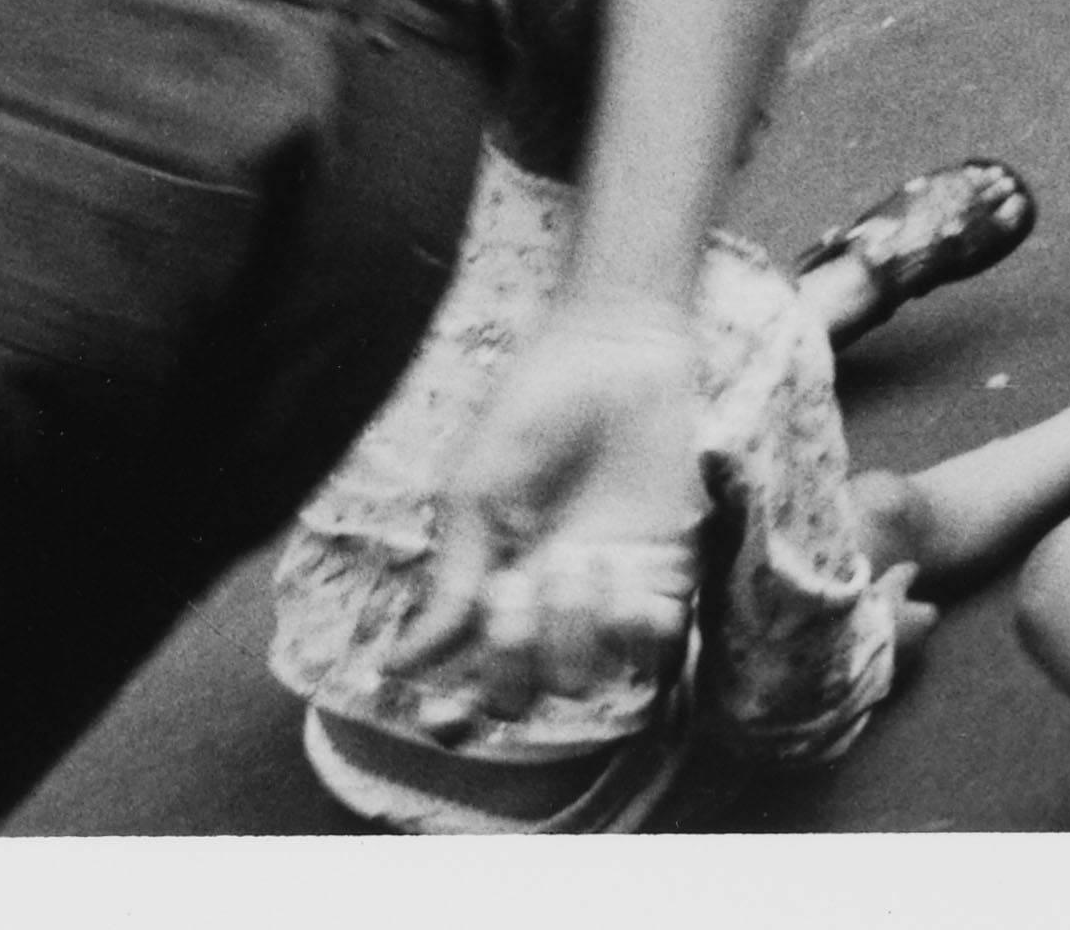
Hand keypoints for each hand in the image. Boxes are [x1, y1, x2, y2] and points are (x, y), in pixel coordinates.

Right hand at [385, 292, 706, 715]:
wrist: (612, 351)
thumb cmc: (530, 409)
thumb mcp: (474, 494)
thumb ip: (451, 583)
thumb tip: (399, 666)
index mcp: (496, 589)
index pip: (478, 683)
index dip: (463, 715)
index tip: (448, 719)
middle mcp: (553, 606)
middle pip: (531, 695)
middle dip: (516, 660)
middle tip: (517, 589)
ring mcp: (611, 593)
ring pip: (590, 677)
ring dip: (574, 635)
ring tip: (576, 562)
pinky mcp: (669, 570)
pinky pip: (656, 641)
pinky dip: (633, 624)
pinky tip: (619, 572)